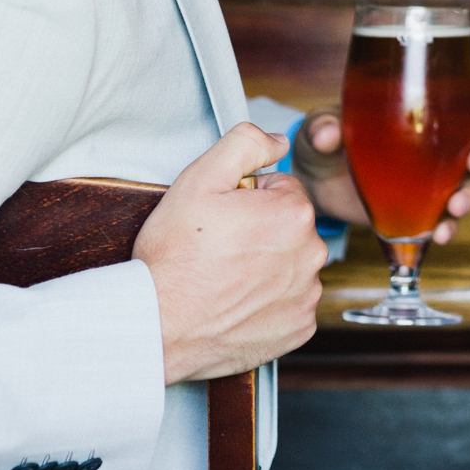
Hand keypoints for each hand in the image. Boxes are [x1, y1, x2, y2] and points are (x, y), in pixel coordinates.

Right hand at [133, 123, 328, 383]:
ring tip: (225, 276)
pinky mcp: (299, 328)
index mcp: (294, 214)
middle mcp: (311, 255)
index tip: (222, 217)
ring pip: (290, 263)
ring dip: (266, 265)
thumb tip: (278, 141)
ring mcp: (307, 295)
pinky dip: (269, 302)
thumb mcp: (199, 179)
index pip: (281, 188)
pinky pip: (290, 302)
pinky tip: (237, 302)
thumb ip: (245, 143)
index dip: (247, 198)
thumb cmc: (174, 256)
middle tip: (220, 246)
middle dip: (261, 230)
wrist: (158, 326)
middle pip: (289, 226)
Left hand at [293, 78, 469, 243]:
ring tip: (455, 208)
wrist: (316, 183)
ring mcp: (432, 175)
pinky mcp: (423, 207)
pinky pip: (447, 216)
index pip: (464, 94)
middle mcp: (434, 139)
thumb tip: (328, 134)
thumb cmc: (323, 141)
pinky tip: (439, 234)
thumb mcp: (319, 128)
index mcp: (418, 106)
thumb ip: (322, 128)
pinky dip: (449, 226)